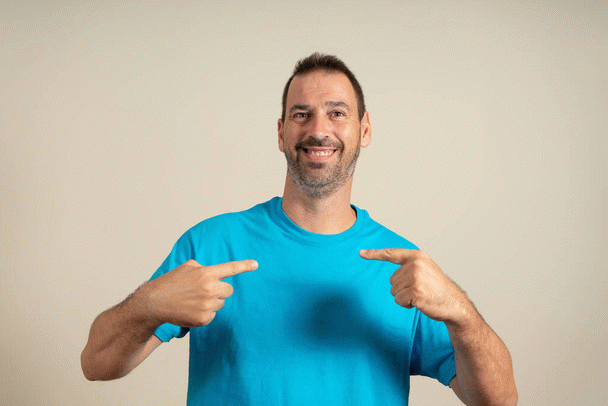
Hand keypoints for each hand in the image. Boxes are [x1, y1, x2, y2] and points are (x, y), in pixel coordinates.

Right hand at [140, 259, 257, 327]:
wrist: (154, 302)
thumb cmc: (170, 283)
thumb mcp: (187, 267)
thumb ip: (204, 268)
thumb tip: (215, 274)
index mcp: (207, 273)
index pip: (230, 268)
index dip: (245, 266)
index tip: (256, 264)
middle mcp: (210, 288)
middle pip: (228, 290)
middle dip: (220, 290)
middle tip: (204, 291)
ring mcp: (207, 304)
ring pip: (221, 303)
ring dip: (212, 302)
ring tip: (193, 300)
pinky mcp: (204, 319)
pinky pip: (213, 315)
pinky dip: (205, 313)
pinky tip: (191, 310)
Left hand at [360, 248, 471, 325]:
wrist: (454, 303)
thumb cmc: (437, 289)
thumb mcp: (424, 270)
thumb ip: (409, 267)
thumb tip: (393, 275)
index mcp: (417, 256)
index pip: (391, 253)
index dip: (374, 254)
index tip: (360, 253)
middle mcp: (415, 264)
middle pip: (392, 280)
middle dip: (403, 289)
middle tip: (420, 290)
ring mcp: (416, 277)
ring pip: (394, 291)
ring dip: (405, 297)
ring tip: (421, 296)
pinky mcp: (415, 291)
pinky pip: (399, 300)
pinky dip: (406, 305)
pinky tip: (420, 302)